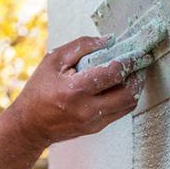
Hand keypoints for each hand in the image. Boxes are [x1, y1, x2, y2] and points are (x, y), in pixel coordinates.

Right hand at [11, 35, 149, 147]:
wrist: (29, 125)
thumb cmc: (39, 89)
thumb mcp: (54, 60)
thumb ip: (82, 46)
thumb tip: (109, 40)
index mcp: (75, 89)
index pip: (113, 73)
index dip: (129, 61)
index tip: (137, 52)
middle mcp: (87, 109)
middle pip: (128, 93)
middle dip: (138, 75)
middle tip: (140, 63)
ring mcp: (93, 122)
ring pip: (128, 104)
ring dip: (135, 87)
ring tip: (132, 73)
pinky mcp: (97, 128)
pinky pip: (120, 112)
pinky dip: (125, 97)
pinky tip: (120, 86)